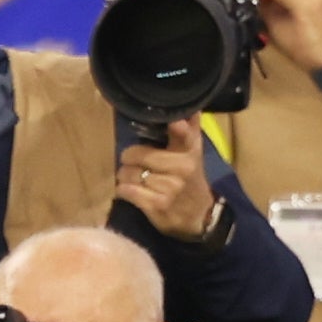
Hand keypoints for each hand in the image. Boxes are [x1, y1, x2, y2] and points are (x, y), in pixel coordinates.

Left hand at [113, 117, 221, 240]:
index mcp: (190, 152)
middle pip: (138, 155)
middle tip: (132, 162)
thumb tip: (189, 106)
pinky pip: (127, 191)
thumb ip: (188, 130)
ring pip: (129, 173)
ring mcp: (170, 188)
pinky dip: (123, 190)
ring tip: (134, 178)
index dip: (178, 128)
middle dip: (129, 158)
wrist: (198, 215)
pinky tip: (130, 190)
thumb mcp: (192, 154)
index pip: (185, 136)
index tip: (175, 123)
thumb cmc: (190, 178)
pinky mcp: (157, 205)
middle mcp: (182, 168)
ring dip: (125, 176)